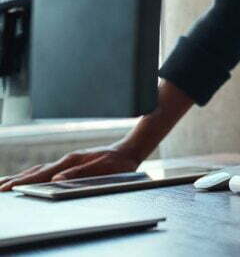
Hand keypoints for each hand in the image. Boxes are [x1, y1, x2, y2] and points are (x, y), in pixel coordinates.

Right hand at [0, 145, 141, 190]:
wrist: (129, 150)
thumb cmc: (119, 161)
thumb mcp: (104, 168)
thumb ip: (80, 174)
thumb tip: (57, 179)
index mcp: (71, 162)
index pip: (42, 174)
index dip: (23, 182)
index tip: (7, 188)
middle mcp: (65, 160)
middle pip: (34, 172)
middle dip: (14, 180)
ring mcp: (66, 162)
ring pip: (37, 171)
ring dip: (19, 178)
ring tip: (2, 185)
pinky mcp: (69, 165)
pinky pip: (45, 171)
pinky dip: (30, 176)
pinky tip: (24, 179)